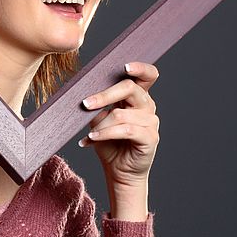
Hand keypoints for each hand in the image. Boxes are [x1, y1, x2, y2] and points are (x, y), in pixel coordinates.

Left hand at [78, 62, 160, 189]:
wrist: (119, 171)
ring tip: (89, 133)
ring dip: (101, 124)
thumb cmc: (109, 143)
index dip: (140, 67)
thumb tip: (85, 97)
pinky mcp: (150, 138)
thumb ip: (98, 106)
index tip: (125, 66)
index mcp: (138, 97)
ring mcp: (151, 122)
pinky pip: (126, 130)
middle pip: (130, 88)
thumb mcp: (99, 120)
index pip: (147, 75)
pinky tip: (92, 139)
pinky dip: (105, 133)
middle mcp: (147, 106)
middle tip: (85, 103)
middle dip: (105, 95)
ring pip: (122, 114)